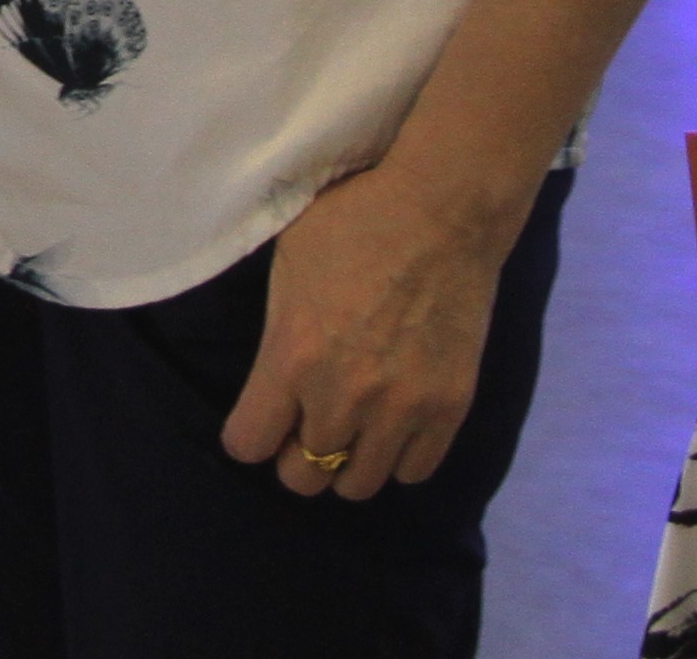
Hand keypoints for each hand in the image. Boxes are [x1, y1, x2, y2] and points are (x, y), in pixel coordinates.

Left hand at [221, 158, 526, 499]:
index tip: (258, 422)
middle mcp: (343, 396)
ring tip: (352, 430)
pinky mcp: (448, 408)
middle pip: (302, 476)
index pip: (249, 444)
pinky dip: (398, 458)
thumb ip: (276, 332)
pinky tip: (394, 427)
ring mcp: (401, 408)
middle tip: (306, 427)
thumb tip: (270, 376)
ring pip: (358, 485)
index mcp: (293, 356)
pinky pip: (414, 472)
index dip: (248, 437)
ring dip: (347, 462)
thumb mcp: (288, 263)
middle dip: (295, 455)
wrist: (444, 211)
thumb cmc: (356, 221)